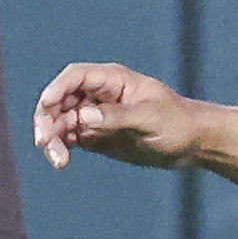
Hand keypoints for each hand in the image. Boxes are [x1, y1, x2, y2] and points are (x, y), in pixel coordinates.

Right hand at [35, 62, 206, 170]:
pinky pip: (69, 139)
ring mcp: (95, 116)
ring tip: (58, 161)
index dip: (57, 89)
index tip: (46, 106)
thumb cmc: (178, 123)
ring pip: (61, 122)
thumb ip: (117, 116)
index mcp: (113, 80)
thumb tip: (83, 116)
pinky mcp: (96, 136)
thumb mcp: (151, 118)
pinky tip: (61, 161)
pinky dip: (61, 148)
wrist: (193, 144)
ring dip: (52, 138)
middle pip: (60, 100)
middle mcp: (99, 95)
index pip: (76, 77)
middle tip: (44, 141)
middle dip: (48, 118)